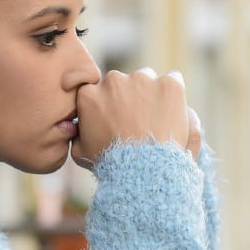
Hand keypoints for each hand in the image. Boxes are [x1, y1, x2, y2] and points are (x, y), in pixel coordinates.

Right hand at [70, 68, 200, 168]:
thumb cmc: (111, 164)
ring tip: (156, 119)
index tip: (116, 117)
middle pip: (122, 82)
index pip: (98, 90)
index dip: (108, 103)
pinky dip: (173, 93)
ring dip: (149, 93)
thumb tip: (76, 125)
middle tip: (137, 120)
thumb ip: (76, 133)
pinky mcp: (169, 84)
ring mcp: (142, 80)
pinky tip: (172, 112)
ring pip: (147, 79)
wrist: (144, 170)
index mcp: (89, 94)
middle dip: (128, 96)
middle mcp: (113, 80)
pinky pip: (173, 79)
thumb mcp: (80, 152)